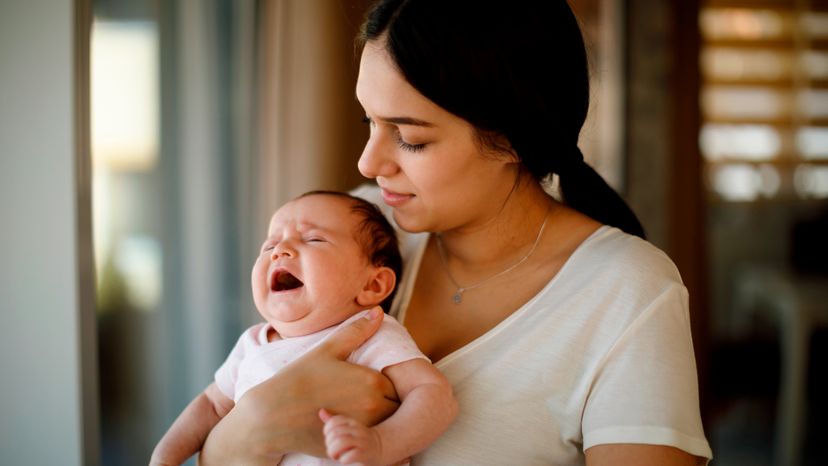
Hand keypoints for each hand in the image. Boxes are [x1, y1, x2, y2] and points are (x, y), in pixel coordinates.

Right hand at [199, 307, 399, 465]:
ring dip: (383, 422)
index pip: (401, 384)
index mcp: (373, 382)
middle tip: (370, 399)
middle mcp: (374, 409)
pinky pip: (372, 446)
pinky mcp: (352, 450)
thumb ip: (356, 331)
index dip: (392, 383)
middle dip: (391, 404)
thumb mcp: (326, 350)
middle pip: (398, 408)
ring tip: (361, 413)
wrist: (270, 417)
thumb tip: (378, 311)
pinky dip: (368, 439)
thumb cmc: (298, 379)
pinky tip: (352, 431)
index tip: (378, 383)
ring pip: (389, 428)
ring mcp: (364, 432)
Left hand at [320, 409, 383, 464]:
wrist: (380, 447)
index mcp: (352, 422)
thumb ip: (334, 421)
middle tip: (332, 449)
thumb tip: (321, 411)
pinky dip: (343, 459)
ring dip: (333, 451)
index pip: (334, 421)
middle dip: (329, 444)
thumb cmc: (358, 438)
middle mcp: (358, 430)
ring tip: (335, 455)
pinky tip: (344, 460)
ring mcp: (362, 442)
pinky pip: (350, 456)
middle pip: (335, 433)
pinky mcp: (365, 454)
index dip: (327, 430)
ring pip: (341, 443)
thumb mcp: (348, 427)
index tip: (329, 437)